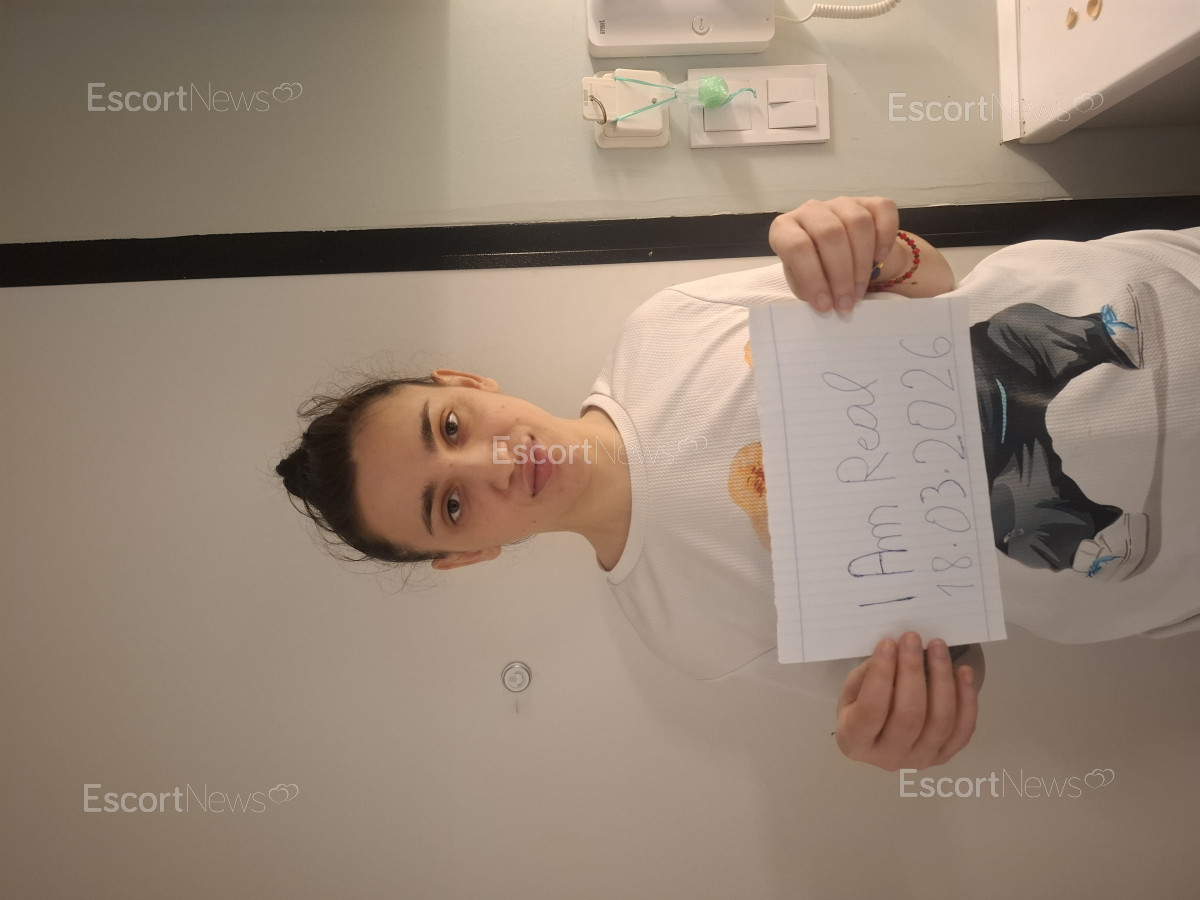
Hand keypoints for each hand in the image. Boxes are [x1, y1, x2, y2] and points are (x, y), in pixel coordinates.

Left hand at [768, 196, 898, 312]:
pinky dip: (885, 237)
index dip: (813, 278)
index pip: (796, 246)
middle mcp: (811, 210)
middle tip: (846, 303)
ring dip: (862, 263)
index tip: (825, 305)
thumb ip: (810, 289)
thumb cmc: (815, 273)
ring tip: (859, 291)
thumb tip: (827, 303)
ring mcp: (841, 203)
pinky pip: (883, 211)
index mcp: (785, 229)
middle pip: (830, 234)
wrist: (842, 260)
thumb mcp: (803, 284)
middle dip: (841, 275)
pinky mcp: (869, 202)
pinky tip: (880, 259)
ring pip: (858, 223)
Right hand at [835, 632, 977, 771]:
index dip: (881, 675)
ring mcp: (920, 759)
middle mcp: (888, 757)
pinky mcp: (945, 755)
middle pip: (909, 717)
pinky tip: (964, 671)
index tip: (888, 644)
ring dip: (942, 679)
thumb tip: (896, 651)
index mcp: (855, 741)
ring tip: (938, 647)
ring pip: (940, 721)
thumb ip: (870, 675)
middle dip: (912, 672)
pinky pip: (963, 729)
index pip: (871, 711)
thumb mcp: (853, 691)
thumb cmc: (862, 706)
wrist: (882, 732)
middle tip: (913, 639)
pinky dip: (967, 698)